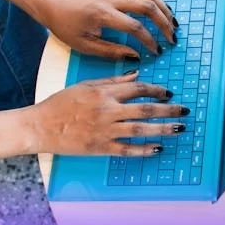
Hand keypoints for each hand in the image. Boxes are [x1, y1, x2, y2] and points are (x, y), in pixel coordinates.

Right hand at [23, 71, 189, 156]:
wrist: (40, 126)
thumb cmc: (61, 103)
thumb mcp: (86, 85)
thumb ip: (113, 81)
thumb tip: (137, 74)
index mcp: (104, 93)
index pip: (138, 88)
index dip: (156, 90)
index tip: (169, 93)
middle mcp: (108, 111)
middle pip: (145, 109)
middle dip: (169, 109)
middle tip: (185, 110)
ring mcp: (105, 130)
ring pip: (141, 129)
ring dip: (163, 128)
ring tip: (179, 128)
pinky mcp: (100, 148)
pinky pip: (127, 150)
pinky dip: (144, 150)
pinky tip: (159, 149)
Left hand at [37, 0, 176, 57]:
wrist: (54, 4)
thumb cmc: (66, 26)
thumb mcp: (84, 45)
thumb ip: (111, 51)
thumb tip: (135, 56)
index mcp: (102, 14)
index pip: (135, 26)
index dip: (149, 40)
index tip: (157, 51)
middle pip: (147, 7)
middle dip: (164, 24)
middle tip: (172, 38)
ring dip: (164, 9)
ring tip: (173, 23)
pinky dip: (155, 0)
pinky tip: (162, 11)